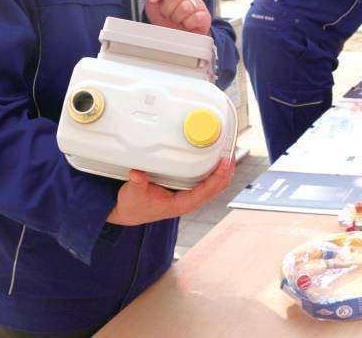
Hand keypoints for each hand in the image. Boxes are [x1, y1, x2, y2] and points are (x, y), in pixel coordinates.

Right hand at [107, 158, 234, 225]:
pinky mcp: (189, 192)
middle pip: (218, 186)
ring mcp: (192, 197)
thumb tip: (138, 173)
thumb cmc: (133, 205)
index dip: (219, 175)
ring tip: (229, 150)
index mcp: (182, 204)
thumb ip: (137, 183)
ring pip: (217, 185)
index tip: (225, 160)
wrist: (129, 213)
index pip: (208, 190)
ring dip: (225, 169)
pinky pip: (209, 182)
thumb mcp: (133, 192)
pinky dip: (217, 171)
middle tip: (231, 149)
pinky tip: (217, 158)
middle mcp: (191, 201)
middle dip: (227, 169)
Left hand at [144, 0, 210, 34]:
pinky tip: (187, 24)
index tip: (152, 0)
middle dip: (166, 9)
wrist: (173, 34)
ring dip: (177, 18)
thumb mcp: (153, 1)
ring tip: (177, 20)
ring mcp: (199, 3)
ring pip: (185, 8)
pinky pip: (197, 18)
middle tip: (168, 14)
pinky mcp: (206, 17)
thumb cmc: (164, 17)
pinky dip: (188, 24)